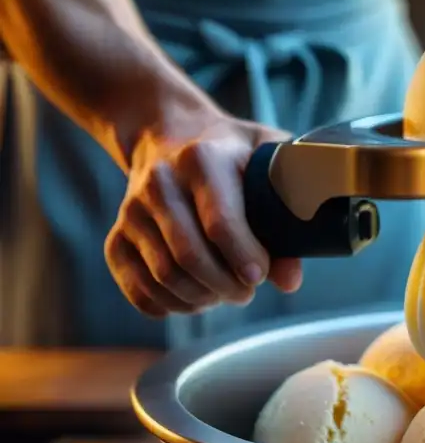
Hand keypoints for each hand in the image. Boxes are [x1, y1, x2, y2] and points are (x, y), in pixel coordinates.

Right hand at [105, 113, 302, 317]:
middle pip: (188, 256)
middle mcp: (160, 183)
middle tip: (246, 291)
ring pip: (163, 276)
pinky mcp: (117, 236)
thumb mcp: (268, 164)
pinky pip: (137, 288)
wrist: (170, 136)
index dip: (243, 257)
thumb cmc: (234, 155)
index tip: (260, 275)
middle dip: (225, 285)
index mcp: (202, 159)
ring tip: (224, 293)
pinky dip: (168, 306)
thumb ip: (286, 216)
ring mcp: (132, 211)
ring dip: (201, 298)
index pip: (219, 222)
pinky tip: (194, 300)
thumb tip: (289, 280)